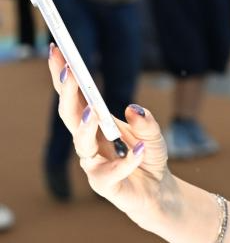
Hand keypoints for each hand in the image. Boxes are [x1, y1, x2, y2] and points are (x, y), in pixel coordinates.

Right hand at [47, 45, 173, 228]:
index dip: (64, 76)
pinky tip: (138, 149)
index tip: (58, 50)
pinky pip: (112, 172)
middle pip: (70, 115)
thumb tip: (133, 109)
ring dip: (85, 127)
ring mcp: (93, 164)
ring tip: (94, 112)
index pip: (75, 97)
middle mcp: (88, 142)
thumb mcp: (153, 135)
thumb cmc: (148, 158)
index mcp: (95, 124)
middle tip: (69, 71)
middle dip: (67, 93)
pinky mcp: (105, 185)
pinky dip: (127, 160)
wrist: (158, 192)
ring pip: (80, 144)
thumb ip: (147, 123)